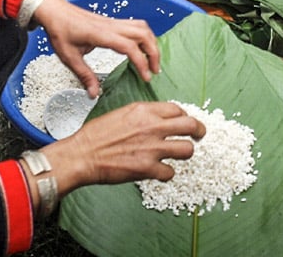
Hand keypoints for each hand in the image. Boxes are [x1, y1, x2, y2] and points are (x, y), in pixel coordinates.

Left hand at [33, 0, 160, 97]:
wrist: (55, 12)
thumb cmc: (60, 30)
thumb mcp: (69, 57)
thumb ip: (84, 76)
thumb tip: (94, 94)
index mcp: (101, 35)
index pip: (130, 47)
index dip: (141, 62)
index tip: (146, 77)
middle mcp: (111, 26)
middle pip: (143, 34)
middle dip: (153, 53)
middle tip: (154, 70)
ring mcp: (113, 22)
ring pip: (142, 27)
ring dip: (151, 42)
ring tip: (152, 60)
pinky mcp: (112, 22)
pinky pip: (135, 25)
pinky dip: (144, 36)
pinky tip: (141, 48)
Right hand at [42, 101, 205, 192]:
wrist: (83, 155)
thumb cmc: (96, 136)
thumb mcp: (121, 114)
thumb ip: (143, 116)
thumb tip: (157, 119)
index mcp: (144, 111)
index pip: (177, 109)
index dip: (184, 115)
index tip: (183, 121)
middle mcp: (152, 127)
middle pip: (191, 125)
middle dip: (199, 130)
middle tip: (199, 135)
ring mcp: (152, 148)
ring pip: (187, 150)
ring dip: (185, 153)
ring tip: (179, 155)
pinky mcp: (148, 168)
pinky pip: (170, 172)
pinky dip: (166, 174)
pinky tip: (159, 172)